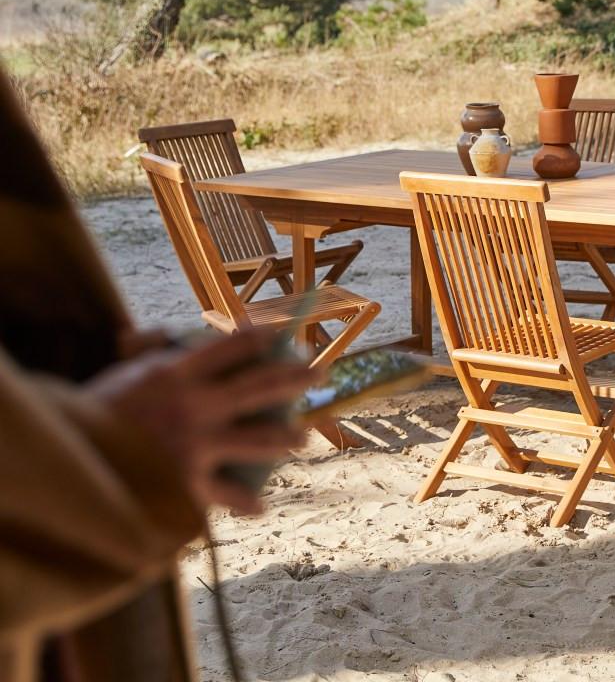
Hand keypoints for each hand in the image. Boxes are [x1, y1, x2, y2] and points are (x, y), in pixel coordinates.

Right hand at [87, 330, 314, 515]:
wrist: (67, 463)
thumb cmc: (91, 416)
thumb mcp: (123, 375)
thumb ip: (150, 355)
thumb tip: (159, 336)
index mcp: (176, 372)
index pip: (231, 347)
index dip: (260, 338)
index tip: (281, 334)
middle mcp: (194, 404)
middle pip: (259, 384)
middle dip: (293, 378)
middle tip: (319, 373)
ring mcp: (195, 444)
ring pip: (257, 438)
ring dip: (285, 438)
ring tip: (304, 439)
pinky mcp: (187, 482)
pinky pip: (225, 493)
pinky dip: (245, 502)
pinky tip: (261, 508)